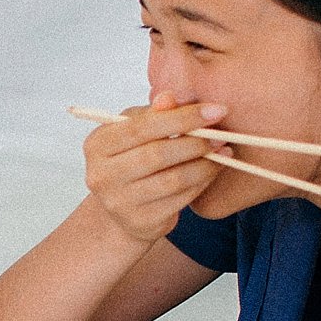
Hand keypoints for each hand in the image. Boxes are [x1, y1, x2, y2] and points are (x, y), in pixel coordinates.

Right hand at [83, 93, 228, 243]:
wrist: (124, 208)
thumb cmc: (132, 159)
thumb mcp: (137, 131)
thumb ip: (153, 114)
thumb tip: (168, 98)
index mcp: (97, 144)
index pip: (142, 127)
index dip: (182, 117)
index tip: (216, 110)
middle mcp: (101, 175)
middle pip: (157, 154)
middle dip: (195, 142)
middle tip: (221, 135)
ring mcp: (119, 202)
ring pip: (172, 180)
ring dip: (204, 164)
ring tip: (223, 152)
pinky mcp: (140, 222)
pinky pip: (179, 199)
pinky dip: (201, 183)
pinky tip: (212, 171)